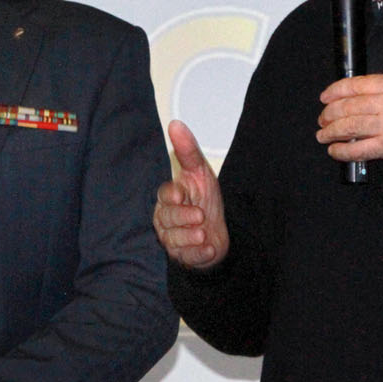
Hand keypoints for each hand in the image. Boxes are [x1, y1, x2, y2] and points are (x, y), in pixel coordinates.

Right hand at [153, 120, 229, 269]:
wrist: (219, 230)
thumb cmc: (205, 199)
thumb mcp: (201, 172)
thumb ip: (188, 151)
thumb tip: (175, 124)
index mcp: (169, 197)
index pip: (163, 195)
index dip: (170, 196)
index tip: (180, 194)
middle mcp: (167, 219)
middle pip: (167, 219)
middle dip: (182, 217)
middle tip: (199, 215)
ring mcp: (173, 239)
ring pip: (174, 240)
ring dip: (189, 237)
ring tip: (203, 233)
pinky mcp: (184, 256)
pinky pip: (186, 257)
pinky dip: (198, 254)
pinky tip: (208, 248)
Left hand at [317, 75, 382, 173]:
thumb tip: (363, 98)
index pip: (357, 84)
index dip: (336, 91)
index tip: (326, 96)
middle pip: (349, 106)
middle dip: (330, 113)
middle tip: (323, 119)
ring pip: (349, 126)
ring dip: (331, 132)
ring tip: (323, 135)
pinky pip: (358, 149)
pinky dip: (342, 151)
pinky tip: (335, 151)